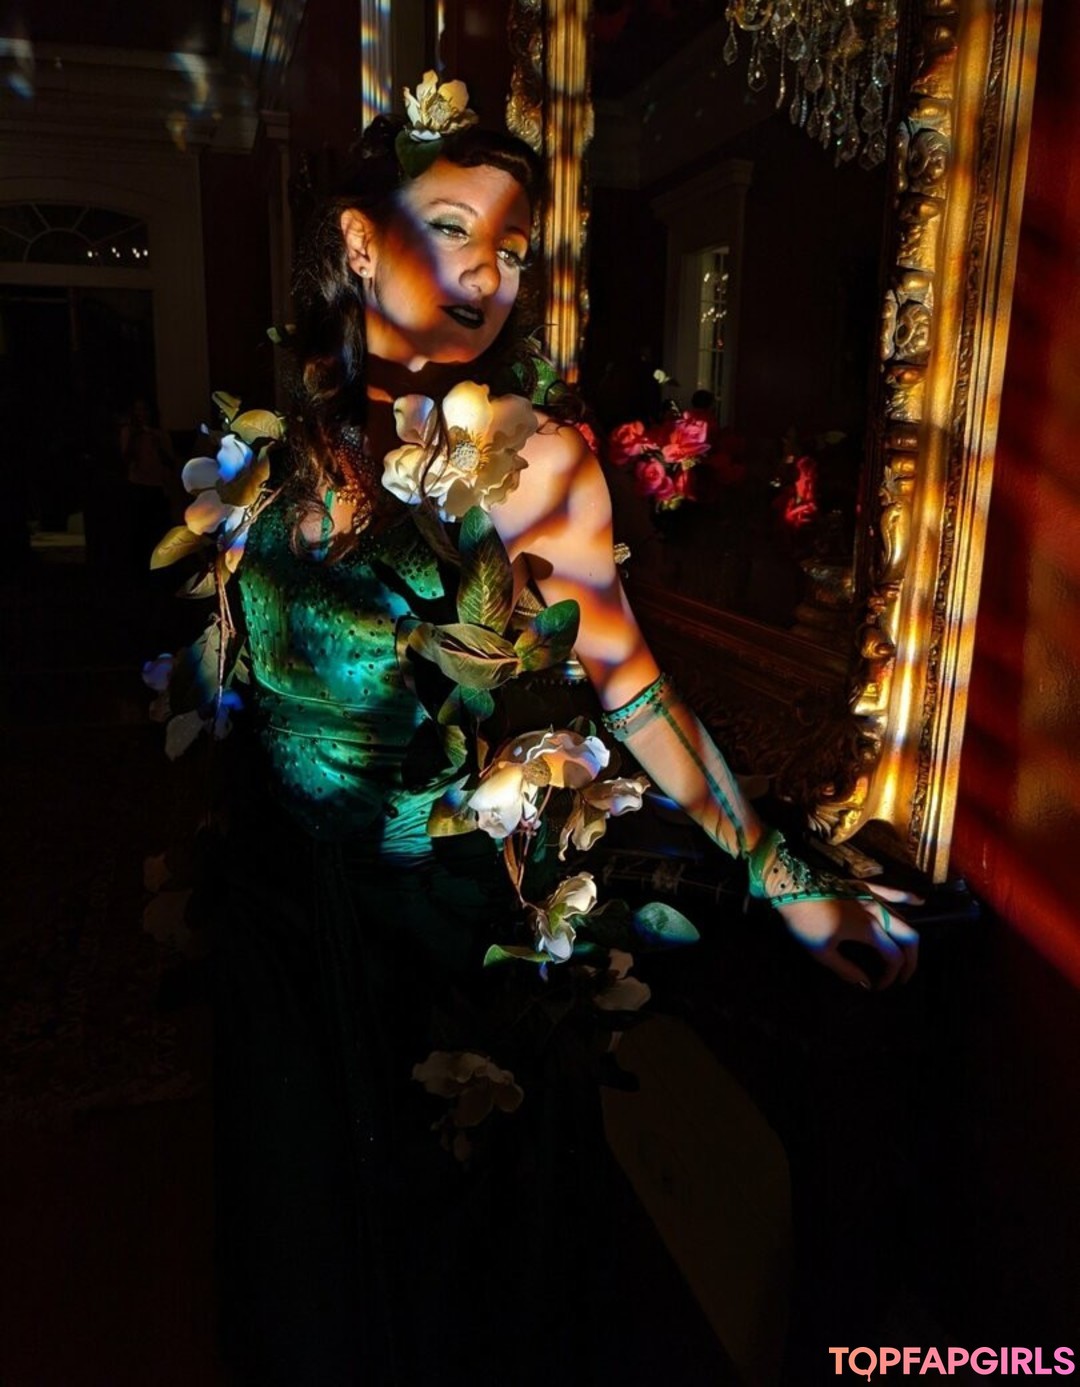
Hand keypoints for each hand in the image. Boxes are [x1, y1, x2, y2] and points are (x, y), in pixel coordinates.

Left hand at [775, 882, 919, 988]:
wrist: (791, 888)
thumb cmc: (804, 922)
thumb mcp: (822, 952)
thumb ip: (846, 969)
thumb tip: (864, 984)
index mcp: (869, 931)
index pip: (894, 958)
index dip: (891, 976)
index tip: (879, 987)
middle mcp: (878, 914)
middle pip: (910, 938)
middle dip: (911, 960)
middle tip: (903, 977)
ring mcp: (873, 898)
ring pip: (903, 918)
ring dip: (908, 939)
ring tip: (905, 955)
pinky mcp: (865, 887)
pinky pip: (892, 891)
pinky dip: (907, 897)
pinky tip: (920, 901)